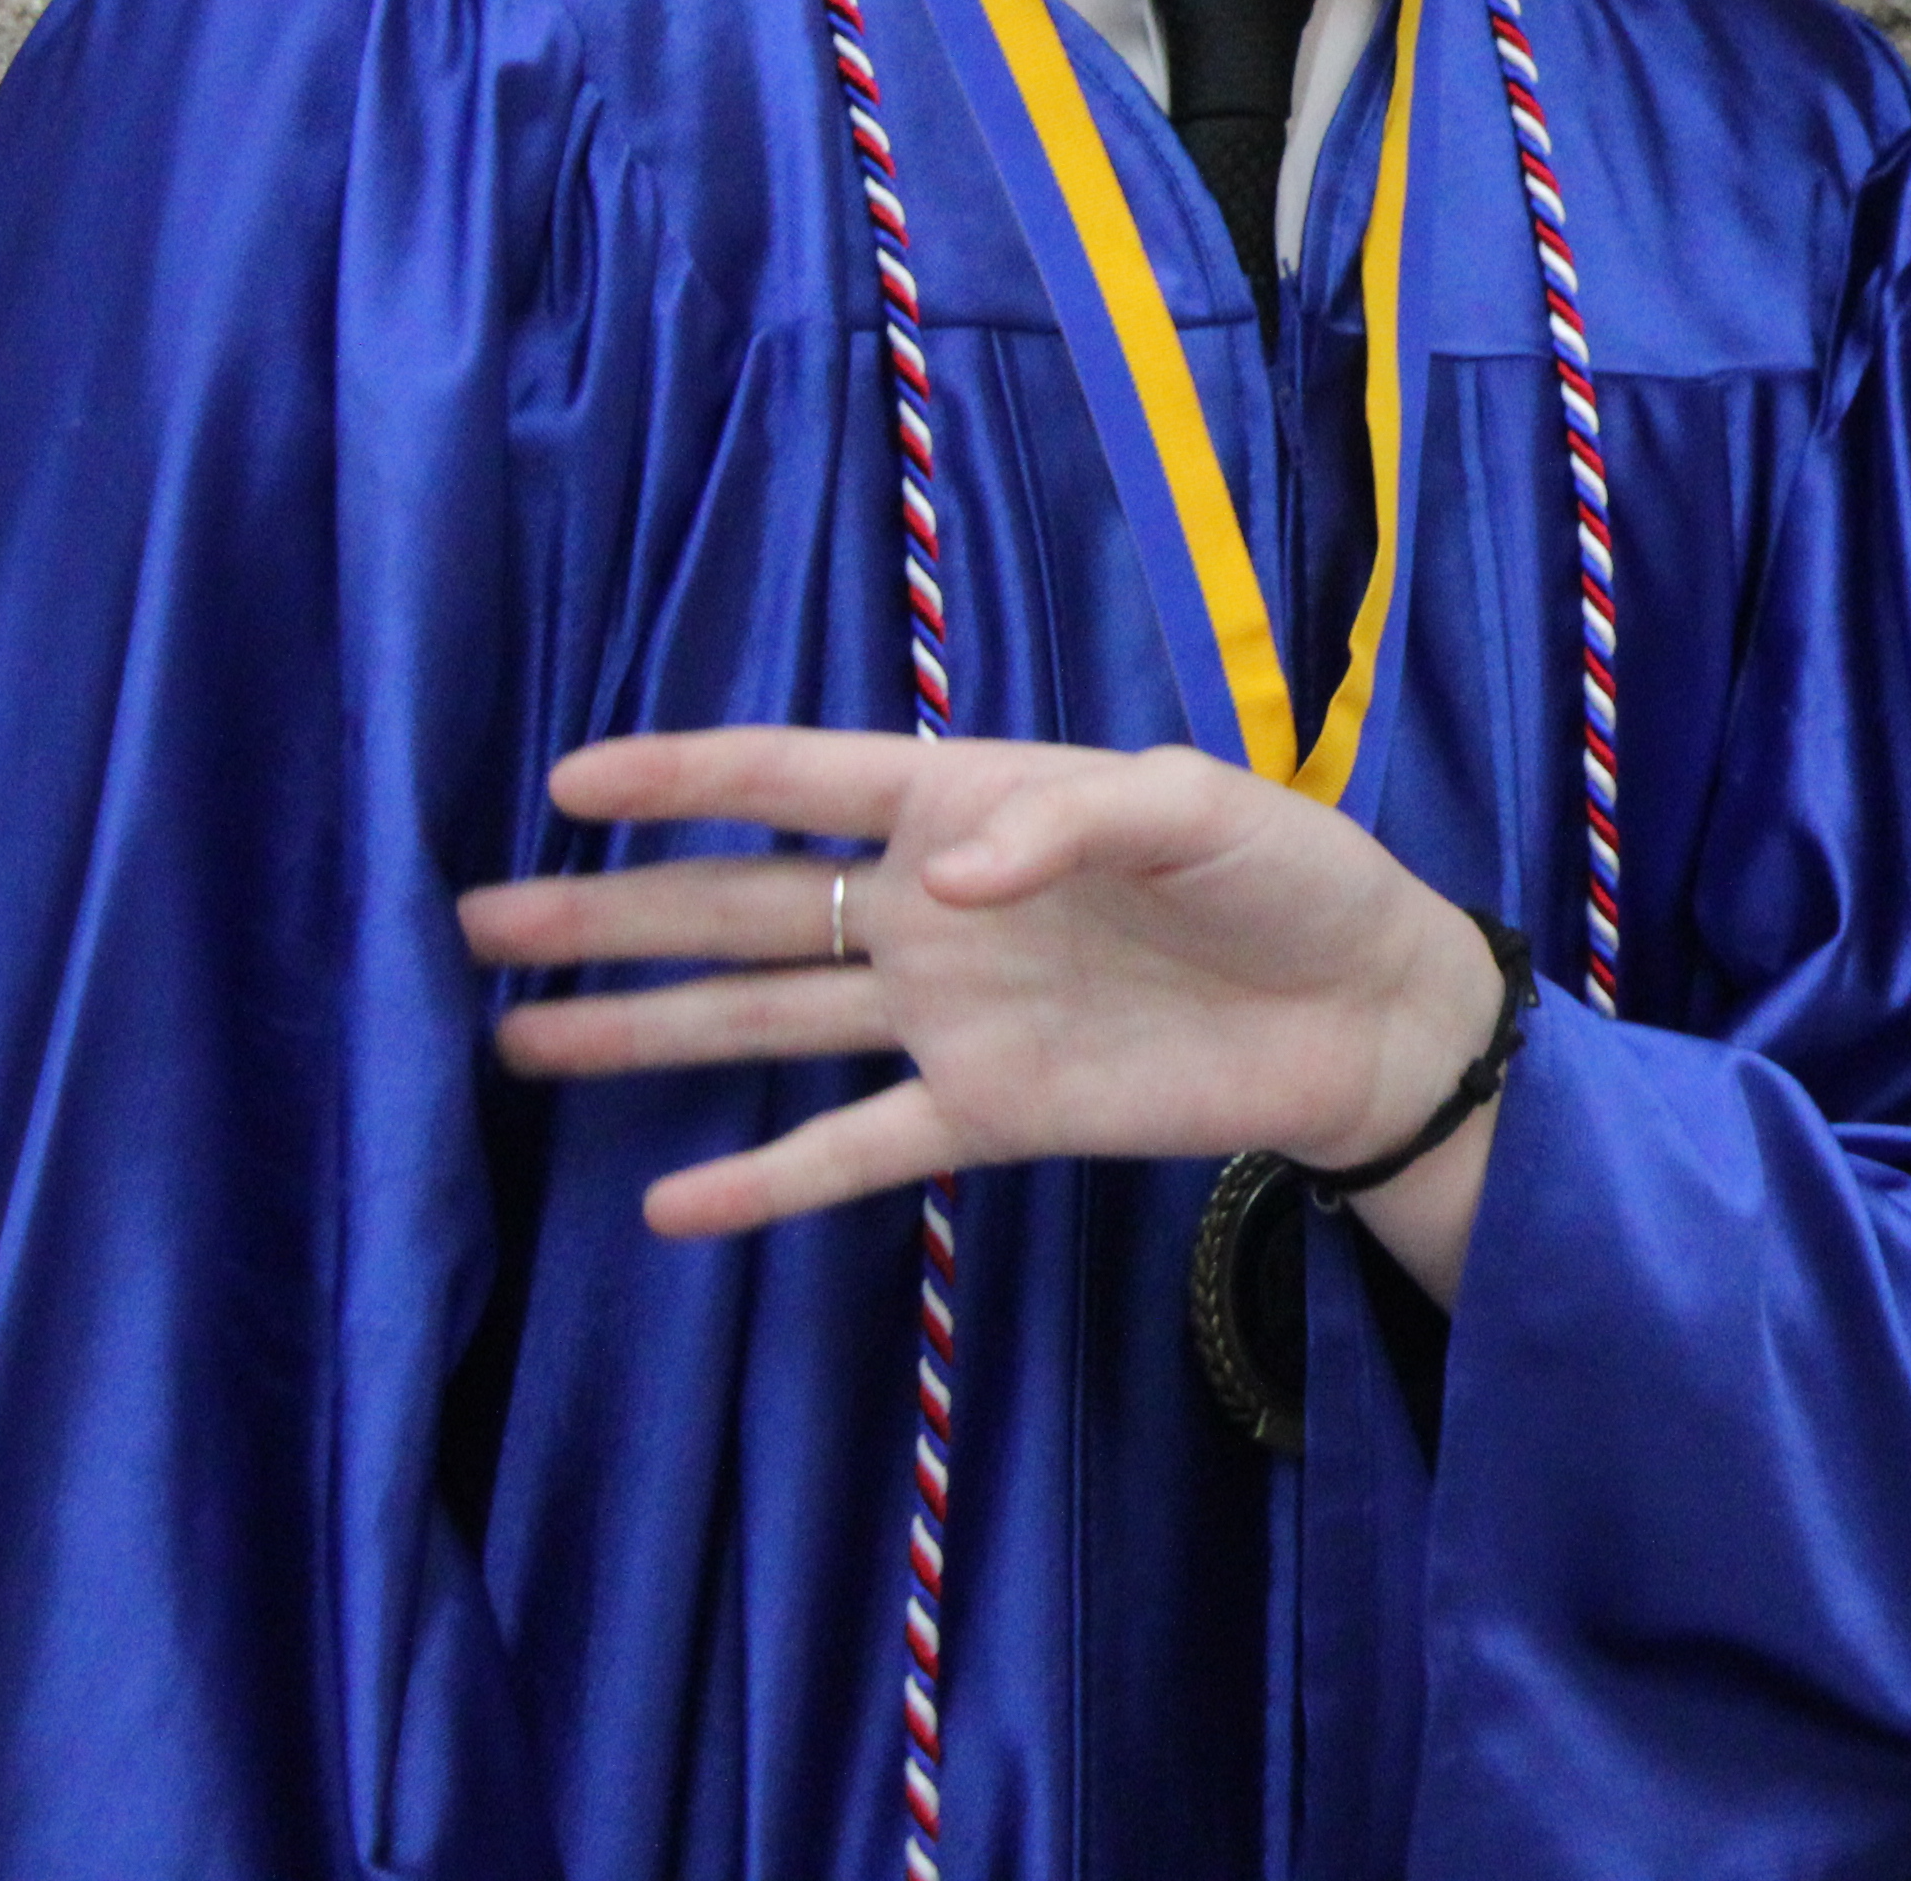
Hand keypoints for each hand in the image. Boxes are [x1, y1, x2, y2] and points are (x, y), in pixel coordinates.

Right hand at [456, 730, 1505, 1302]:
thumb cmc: (1291, 876)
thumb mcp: (1202, 810)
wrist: (1365, 1014)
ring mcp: (950, 1014)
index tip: (569, 777)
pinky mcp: (988, 1114)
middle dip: (616, 908)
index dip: (689, 774)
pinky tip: (666, 1205)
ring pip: (767, 1020)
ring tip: (517, 1037)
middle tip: (477, 915)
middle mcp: (936, 906)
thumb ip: (1068, 820)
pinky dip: (765, 1182)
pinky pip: (854, 1151)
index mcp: (977, 801)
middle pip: (746, 905)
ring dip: (647, 1028)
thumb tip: (937, 876)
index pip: (802, 780)